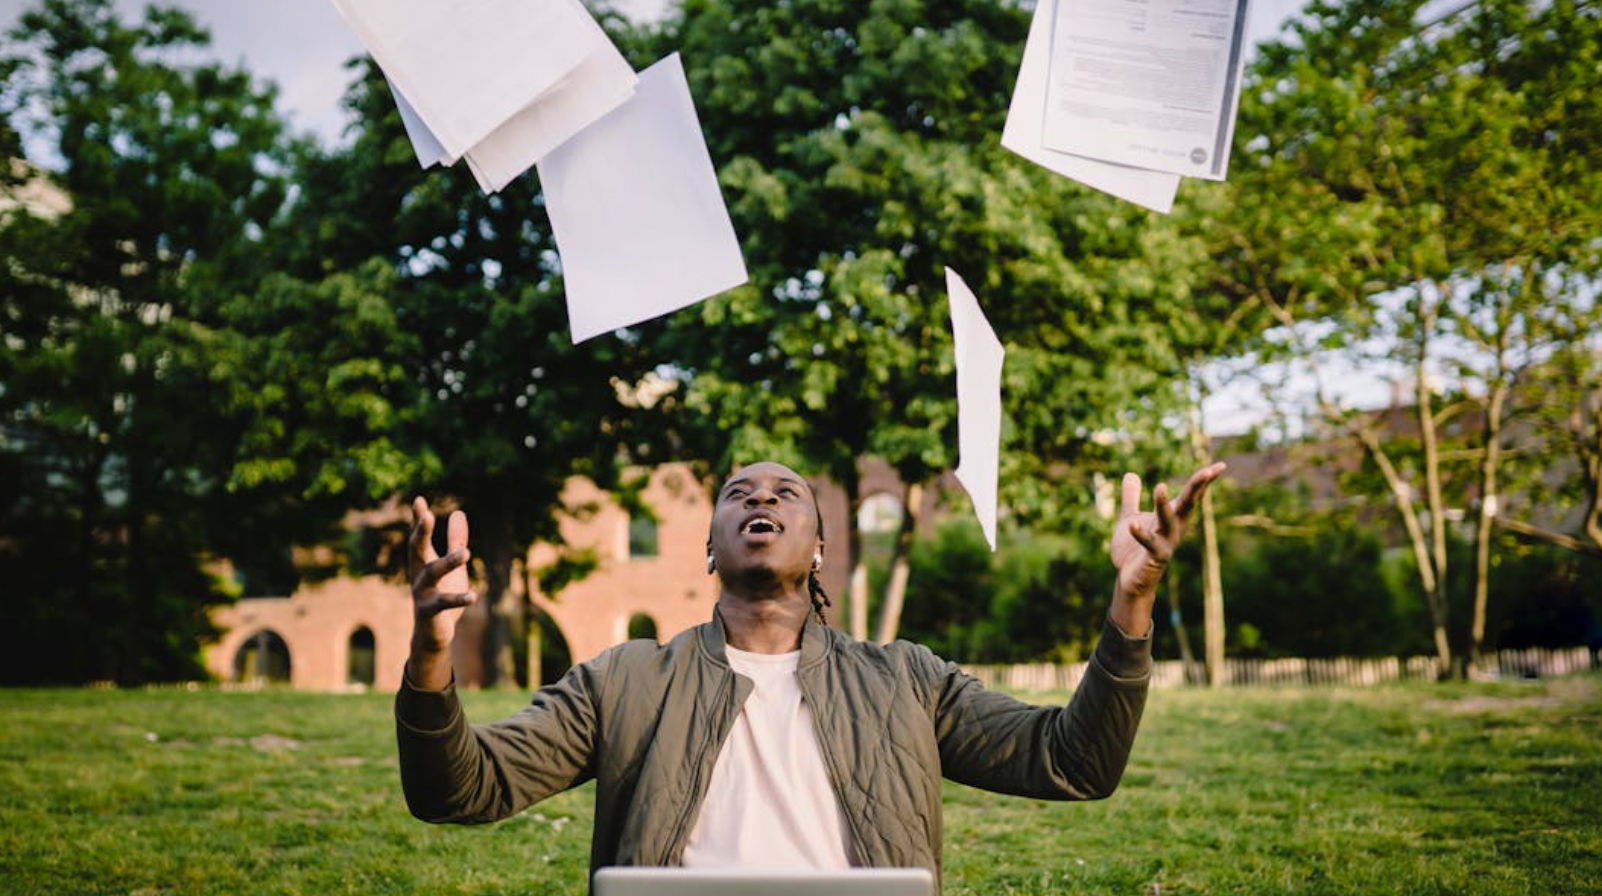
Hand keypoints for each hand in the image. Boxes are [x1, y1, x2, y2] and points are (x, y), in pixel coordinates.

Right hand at [408, 496, 475, 656]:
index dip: (417, 519)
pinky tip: (474, 595)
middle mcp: (418, 575)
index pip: (419, 536)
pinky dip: (458, 599)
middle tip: (426, 515)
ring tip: (466, 553)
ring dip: (448, 562)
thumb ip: (456, 541)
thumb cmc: (442, 595)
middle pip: (416, 550)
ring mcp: (421, 594)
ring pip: (431, 574)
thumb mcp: (453, 566)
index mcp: (423, 562)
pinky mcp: (429, 613)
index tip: (418, 500)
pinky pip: (444, 604)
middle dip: (421, 533)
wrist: (431, 635)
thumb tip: (459, 513)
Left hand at [1108, 463, 1225, 634]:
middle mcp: (1174, 528)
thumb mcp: (1130, 517)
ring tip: (1158, 485)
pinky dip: (1140, 533)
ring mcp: (1166, 542)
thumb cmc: (1133, 549)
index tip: (1220, 465)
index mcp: (1171, 517)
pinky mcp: (1154, 557)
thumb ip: (1131, 497)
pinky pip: (1148, 543)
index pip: (1190, 495)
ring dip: (1163, 504)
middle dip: (1197, 487)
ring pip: (1168, 521)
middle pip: (1187, 504)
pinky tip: (1132, 524)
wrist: (1129, 579)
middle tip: (1208, 471)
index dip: (1203, 480)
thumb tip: (1131, 474)